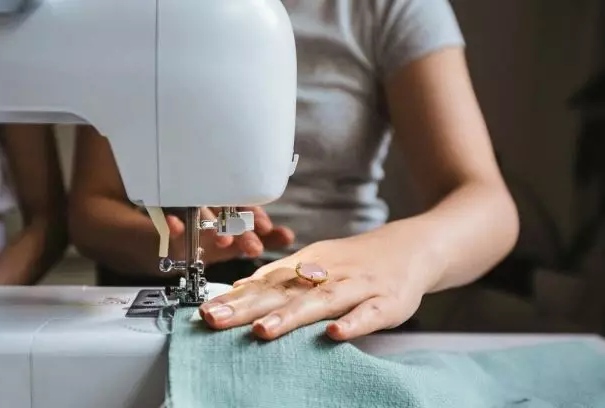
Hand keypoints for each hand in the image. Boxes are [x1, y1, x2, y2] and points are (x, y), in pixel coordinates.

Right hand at [165, 207, 293, 265]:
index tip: (265, 228)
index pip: (246, 205)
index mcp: (230, 205)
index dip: (256, 216)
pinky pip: (169, 214)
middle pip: (225, 208)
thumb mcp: (240, 242)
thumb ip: (265, 240)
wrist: (180, 247)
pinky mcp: (168, 215)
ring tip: (223, 240)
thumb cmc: (213, 239)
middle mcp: (212, 202)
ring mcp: (190, 207)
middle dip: (239, 226)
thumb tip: (289, 237)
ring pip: (201, 209)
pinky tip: (176, 226)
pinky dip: (173, 220)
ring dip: (211, 222)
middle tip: (250, 245)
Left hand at [199, 227, 440, 340]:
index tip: (204, 312)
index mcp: (307, 265)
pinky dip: (353, 323)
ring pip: (322, 300)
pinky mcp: (386, 302)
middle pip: (284, 291)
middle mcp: (328, 273)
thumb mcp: (316, 261)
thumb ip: (280, 277)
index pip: (265, 283)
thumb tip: (238, 289)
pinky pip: (369, 314)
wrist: (411, 246)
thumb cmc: (356, 260)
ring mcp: (358, 286)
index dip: (234, 298)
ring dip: (291, 315)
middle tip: (214, 319)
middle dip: (247, 306)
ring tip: (262, 330)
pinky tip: (334, 334)